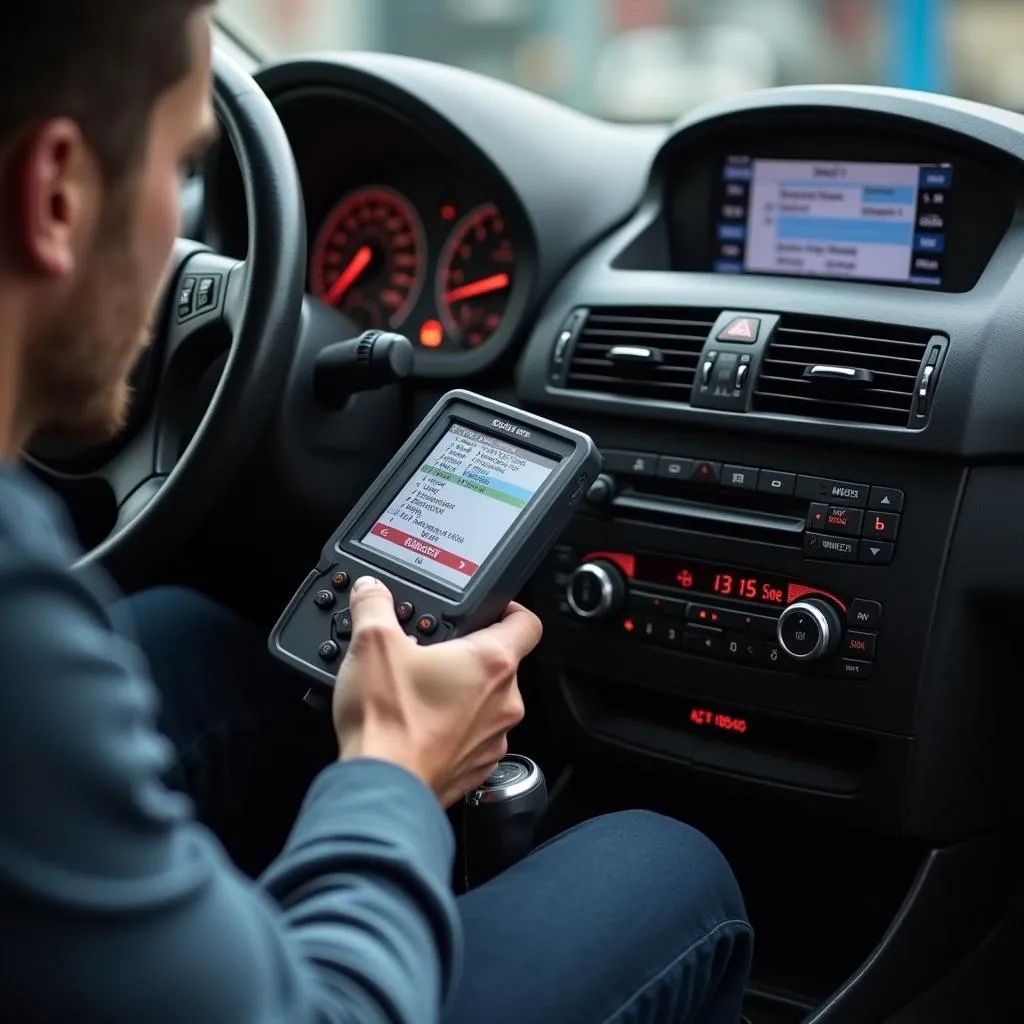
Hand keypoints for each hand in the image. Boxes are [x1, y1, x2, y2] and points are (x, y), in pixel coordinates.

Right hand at [332, 576, 540, 806]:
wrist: (382, 786)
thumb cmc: (388, 721)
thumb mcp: (372, 644)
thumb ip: (375, 606)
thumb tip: (372, 591)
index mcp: (491, 662)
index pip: (527, 622)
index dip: (510, 609)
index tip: (491, 608)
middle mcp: (503, 701)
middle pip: (500, 663)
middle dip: (467, 654)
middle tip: (433, 652)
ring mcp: (493, 738)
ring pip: (486, 702)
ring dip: (460, 693)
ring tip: (419, 689)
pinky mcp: (476, 767)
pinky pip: (472, 736)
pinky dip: (452, 727)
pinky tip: (418, 723)